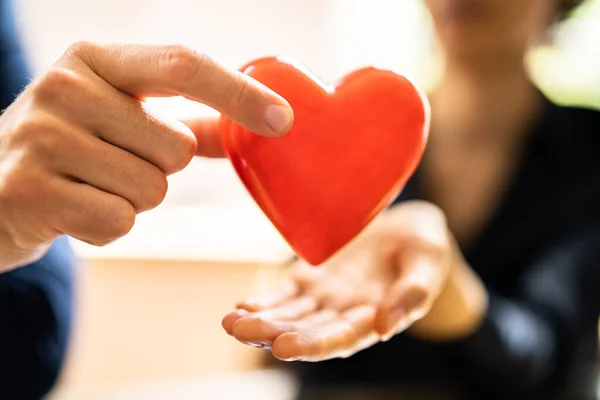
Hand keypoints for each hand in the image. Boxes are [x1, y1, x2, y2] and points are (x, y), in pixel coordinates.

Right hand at [0, 42, 293, 270]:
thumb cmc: (70, 148)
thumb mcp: (118, 118)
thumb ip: (188, 122)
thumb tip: (255, 128)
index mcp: (96, 60)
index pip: (183, 65)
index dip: (238, 93)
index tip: (283, 120)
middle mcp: (64, 87)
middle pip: (177, 146)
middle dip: (160, 169)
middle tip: (112, 163)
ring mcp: (41, 137)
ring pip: (151, 188)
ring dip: (133, 199)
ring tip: (89, 184)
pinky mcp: (30, 190)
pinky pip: (118, 221)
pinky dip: (106, 225)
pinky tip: (72, 209)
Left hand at [222, 201, 486, 360]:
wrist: (407, 230)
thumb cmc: (424, 248)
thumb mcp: (428, 264)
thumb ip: (413, 293)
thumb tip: (385, 327)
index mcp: (373, 318)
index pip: (340, 338)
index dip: (313, 344)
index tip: (284, 346)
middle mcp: (343, 314)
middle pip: (305, 330)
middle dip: (273, 333)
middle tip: (242, 331)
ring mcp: (324, 297)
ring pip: (289, 315)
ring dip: (260, 320)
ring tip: (231, 323)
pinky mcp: (311, 278)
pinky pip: (284, 292)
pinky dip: (265, 300)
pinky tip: (242, 306)